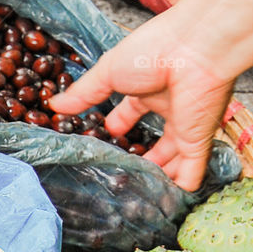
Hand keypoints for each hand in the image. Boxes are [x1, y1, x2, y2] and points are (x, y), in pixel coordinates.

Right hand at [50, 9, 234, 191]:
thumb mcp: (108, 72)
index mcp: (148, 89)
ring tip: (137, 198)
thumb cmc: (154, 50)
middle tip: (118, 179)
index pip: (130, 114)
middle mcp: (169, 108)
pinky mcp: (198, 142)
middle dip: (139, 161)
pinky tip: (169, 203)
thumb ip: (84, 94)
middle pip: (153, 142)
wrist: (195, 48)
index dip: (116, 130)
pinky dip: (182, 187)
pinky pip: (192, 172)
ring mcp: (185, 127)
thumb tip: (55, 106)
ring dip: (158, 179)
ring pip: (172, 162)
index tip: (100, 145)